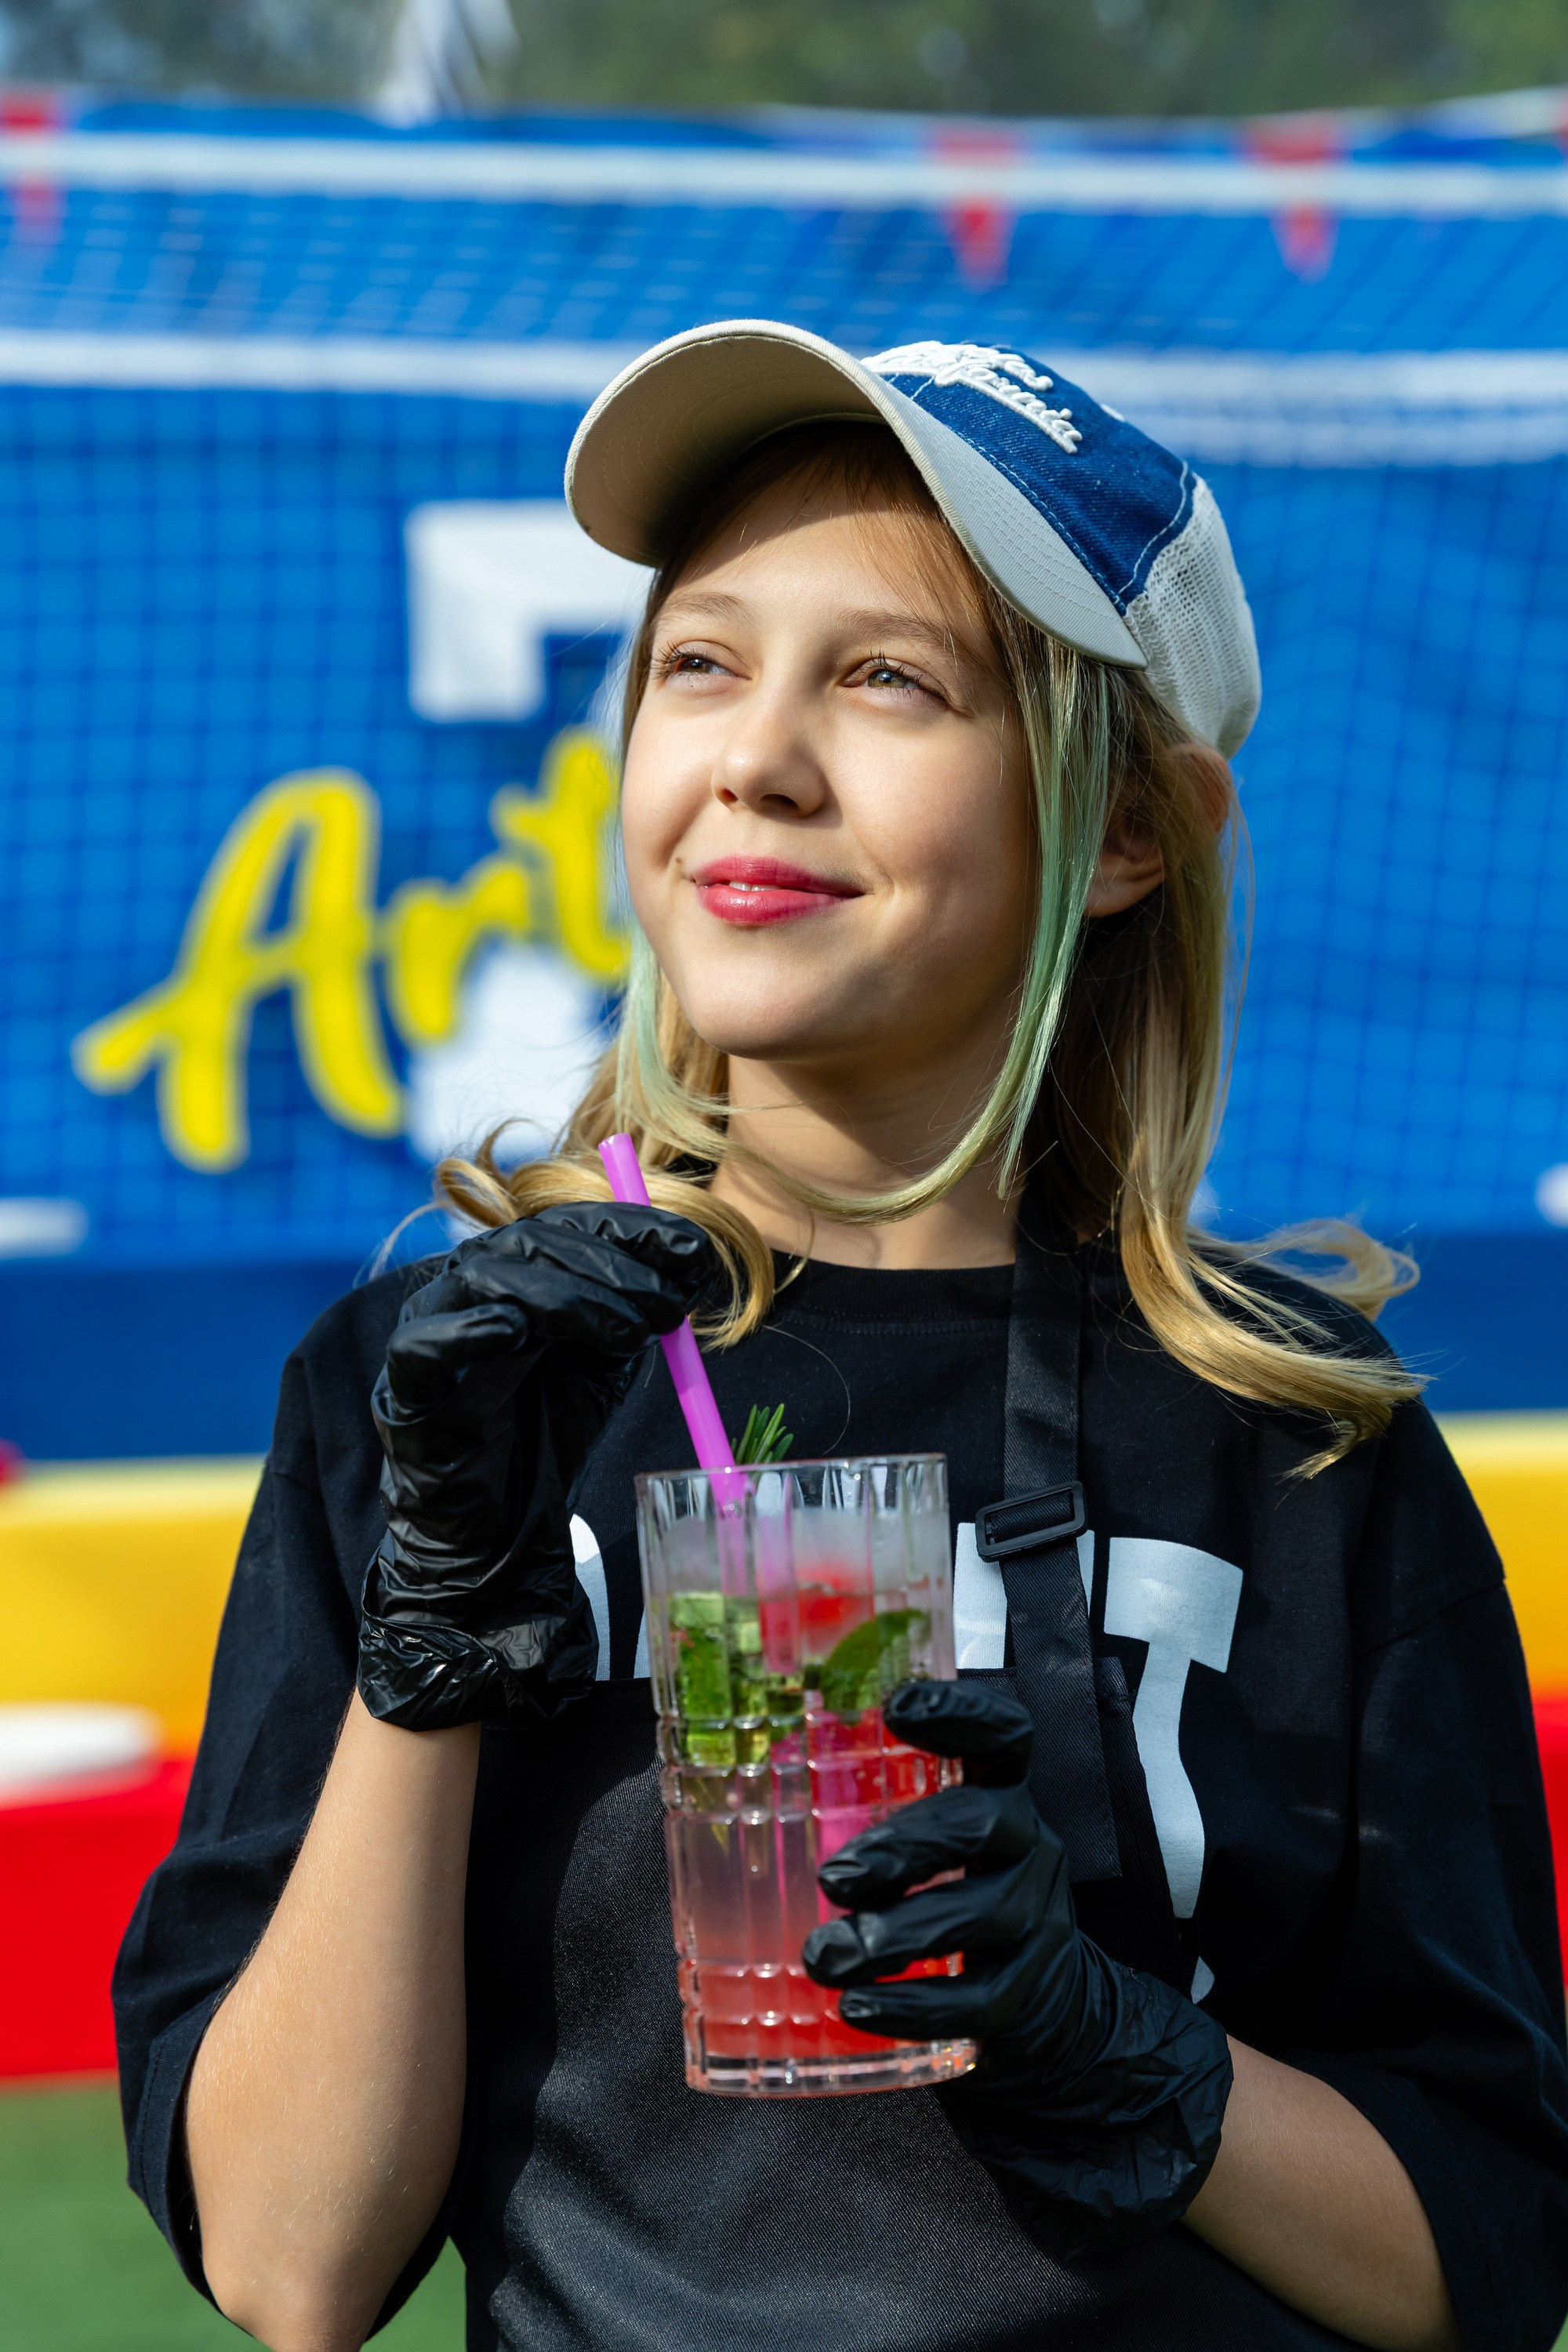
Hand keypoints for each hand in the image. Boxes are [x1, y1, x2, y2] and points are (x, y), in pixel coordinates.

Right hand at [359, 1201, 715, 1730]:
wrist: (497, 1529)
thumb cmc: (548, 1434)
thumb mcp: (609, 1362)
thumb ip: (640, 1311)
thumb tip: (696, 1262)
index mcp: (516, 1274)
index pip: (569, 1224)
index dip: (630, 1228)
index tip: (695, 1249)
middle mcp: (468, 1290)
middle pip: (529, 1242)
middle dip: (610, 1265)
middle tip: (667, 1304)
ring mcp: (430, 1332)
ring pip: (484, 1279)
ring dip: (566, 1295)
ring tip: (627, 1330)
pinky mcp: (404, 1388)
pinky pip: (421, 1346)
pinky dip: (466, 1331)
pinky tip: (511, 1330)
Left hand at [803, 1681, 1232, 2258]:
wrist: (1047, 2009)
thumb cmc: (954, 1902)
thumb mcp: (933, 1846)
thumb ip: (870, 1818)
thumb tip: (743, 1800)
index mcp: (1001, 1793)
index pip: (1004, 1733)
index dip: (962, 1711)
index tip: (898, 1705)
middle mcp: (1029, 1845)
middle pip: (984, 1824)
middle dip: (905, 1846)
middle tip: (833, 1877)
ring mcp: (1039, 1919)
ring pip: (981, 1915)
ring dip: (895, 1935)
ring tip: (824, 1956)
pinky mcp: (1031, 1991)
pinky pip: (978, 1998)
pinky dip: (913, 2005)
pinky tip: (858, 2007)